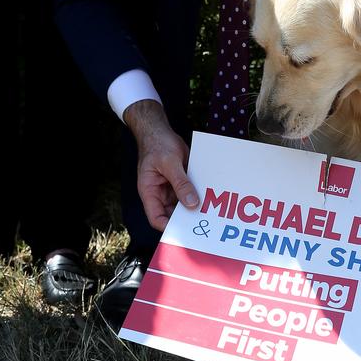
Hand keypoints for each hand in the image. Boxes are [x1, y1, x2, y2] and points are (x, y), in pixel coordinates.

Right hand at [123, 99, 198, 230]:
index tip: (186, 231)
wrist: (159, 129)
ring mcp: (170, 188)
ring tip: (211, 212)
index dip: (169, 227)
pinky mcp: (181, 181)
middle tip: (205, 222)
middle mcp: (159, 193)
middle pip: (172, 214)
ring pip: (183, 204)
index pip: (156, 217)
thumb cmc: (158, 144)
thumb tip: (192, 204)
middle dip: (186, 218)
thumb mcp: (169, 162)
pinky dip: (199, 193)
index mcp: (149, 192)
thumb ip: (180, 183)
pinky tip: (212, 195)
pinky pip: (190, 191)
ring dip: (195, 206)